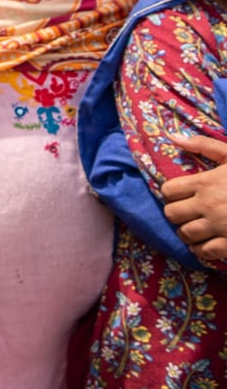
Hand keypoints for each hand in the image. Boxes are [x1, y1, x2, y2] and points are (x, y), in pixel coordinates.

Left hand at [162, 133, 226, 264]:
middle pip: (172, 214)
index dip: (172, 193)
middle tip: (189, 212)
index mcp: (206, 182)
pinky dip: (201, 250)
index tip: (182, 195)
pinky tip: (208, 243)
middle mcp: (208, 204)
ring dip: (187, 232)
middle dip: (177, 213)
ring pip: (184, 234)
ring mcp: (219, 226)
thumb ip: (203, 145)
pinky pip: (203, 252)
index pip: (168, 191)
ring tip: (197, 228)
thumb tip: (172, 137)